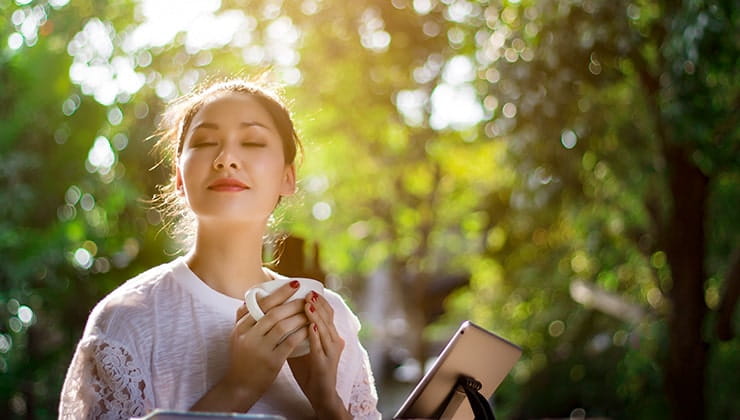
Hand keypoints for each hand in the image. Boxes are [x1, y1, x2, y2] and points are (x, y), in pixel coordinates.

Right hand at [191, 281, 308, 411]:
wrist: (240, 386)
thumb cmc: (243, 358)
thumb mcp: (239, 336)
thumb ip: (246, 317)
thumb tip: (257, 294)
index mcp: (240, 328)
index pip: (260, 304)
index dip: (279, 293)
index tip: (294, 284)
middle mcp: (248, 336)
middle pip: (273, 313)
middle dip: (292, 303)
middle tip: (306, 297)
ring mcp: (259, 349)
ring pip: (282, 326)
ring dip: (299, 316)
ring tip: (310, 311)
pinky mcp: (271, 361)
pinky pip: (290, 342)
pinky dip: (301, 333)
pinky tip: (310, 328)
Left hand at [288, 292, 349, 418]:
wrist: (319, 393)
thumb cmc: (308, 369)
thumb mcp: (301, 345)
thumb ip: (294, 331)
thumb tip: (276, 315)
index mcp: (328, 335)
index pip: (327, 312)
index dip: (319, 300)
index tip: (308, 289)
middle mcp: (334, 340)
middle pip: (328, 317)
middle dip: (318, 303)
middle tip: (308, 292)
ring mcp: (332, 351)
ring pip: (325, 329)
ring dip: (316, 316)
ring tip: (307, 304)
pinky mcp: (326, 363)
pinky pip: (321, 347)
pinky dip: (315, 335)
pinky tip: (309, 326)